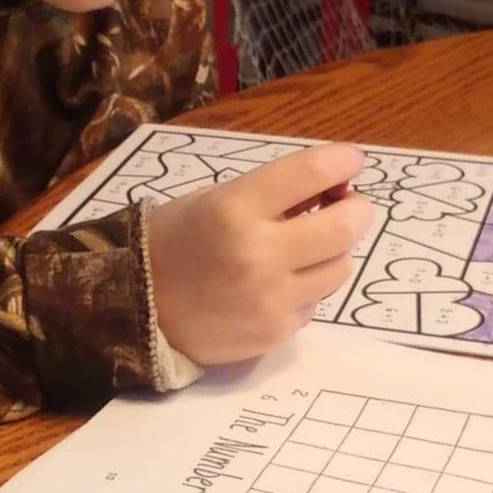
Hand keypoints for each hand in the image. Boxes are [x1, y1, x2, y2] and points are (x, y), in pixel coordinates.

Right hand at [145, 143, 374, 364]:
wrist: (136, 307)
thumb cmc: (176, 241)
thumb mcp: (216, 199)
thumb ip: (273, 193)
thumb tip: (334, 188)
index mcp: (235, 208)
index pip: (312, 173)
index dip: (343, 161)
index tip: (351, 160)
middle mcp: (258, 253)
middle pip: (345, 226)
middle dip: (356, 210)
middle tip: (349, 206)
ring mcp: (271, 298)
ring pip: (340, 266)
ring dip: (333, 250)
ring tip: (308, 246)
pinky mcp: (276, 332)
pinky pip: (316, 301)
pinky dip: (308, 286)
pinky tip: (281, 282)